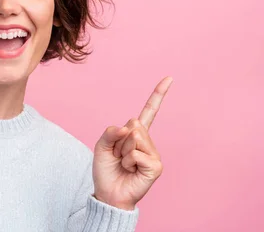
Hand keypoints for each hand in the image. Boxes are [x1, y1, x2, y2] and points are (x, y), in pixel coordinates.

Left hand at [92, 77, 172, 209]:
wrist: (108, 193)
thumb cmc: (106, 170)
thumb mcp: (101, 146)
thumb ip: (110, 132)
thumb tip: (128, 126)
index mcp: (135, 134)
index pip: (149, 111)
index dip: (158, 95)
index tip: (169, 78)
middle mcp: (147, 142)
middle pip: (133, 124)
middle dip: (119, 141)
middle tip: (118, 156)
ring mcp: (153, 154)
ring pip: (134, 138)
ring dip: (122, 152)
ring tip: (124, 164)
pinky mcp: (156, 166)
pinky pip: (137, 153)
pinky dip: (128, 161)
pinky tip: (130, 170)